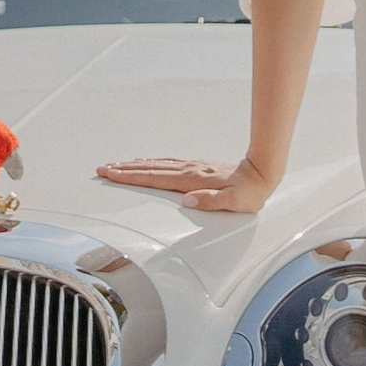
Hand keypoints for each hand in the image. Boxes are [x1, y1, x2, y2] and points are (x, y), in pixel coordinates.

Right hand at [94, 154, 276, 213]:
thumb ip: (211, 201)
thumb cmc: (250, 192)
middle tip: (103, 168)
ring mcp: (193, 167)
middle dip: (125, 169)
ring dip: (136, 165)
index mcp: (193, 180)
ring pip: (157, 164)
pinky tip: (148, 163)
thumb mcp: (234, 202)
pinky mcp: (198, 167)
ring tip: (118, 165)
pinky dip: (153, 163)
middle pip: (150, 169)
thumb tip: (187, 201)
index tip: (111, 174)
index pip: (155, 178)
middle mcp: (190, 170)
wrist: (262, 172)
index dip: (131, 177)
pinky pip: (168, 163)